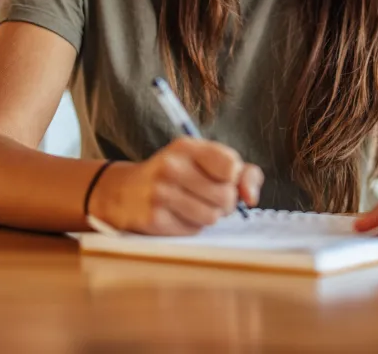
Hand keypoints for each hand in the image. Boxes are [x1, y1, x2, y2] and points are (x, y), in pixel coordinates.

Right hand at [89, 138, 263, 234]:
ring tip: (191, 205)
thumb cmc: (176, 176)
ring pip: (212, 217)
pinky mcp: (154, 219)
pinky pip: (193, 230)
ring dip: (207, 216)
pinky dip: (191, 227)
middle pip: (226, 196)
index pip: (232, 166)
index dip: (234, 179)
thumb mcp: (205, 161)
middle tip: (208, 197)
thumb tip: (251, 198)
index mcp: (187, 147)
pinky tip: (177, 215)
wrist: (125, 192)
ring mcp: (160, 193)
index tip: (223, 179)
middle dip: (224, 202)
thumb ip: (243, 173)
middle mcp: (171, 166)